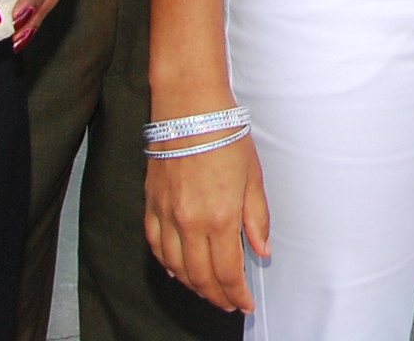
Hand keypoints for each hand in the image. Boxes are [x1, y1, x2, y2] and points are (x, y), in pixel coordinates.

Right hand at [146, 123, 272, 313]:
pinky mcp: (151, 206)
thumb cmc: (225, 137)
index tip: (245, 304)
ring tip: (208, 291)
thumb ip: (257, 219)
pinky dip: (167, 264)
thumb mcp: (253, 178)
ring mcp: (167, 216)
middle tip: (229, 304)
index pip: (227, 272)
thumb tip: (262, 250)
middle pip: (201, 277)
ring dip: (193, 286)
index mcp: (219, 218)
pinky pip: (156, 247)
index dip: (237, 294)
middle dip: (217, 296)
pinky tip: (177, 271)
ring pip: (176, 267)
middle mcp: (190, 223)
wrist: (189, 110)